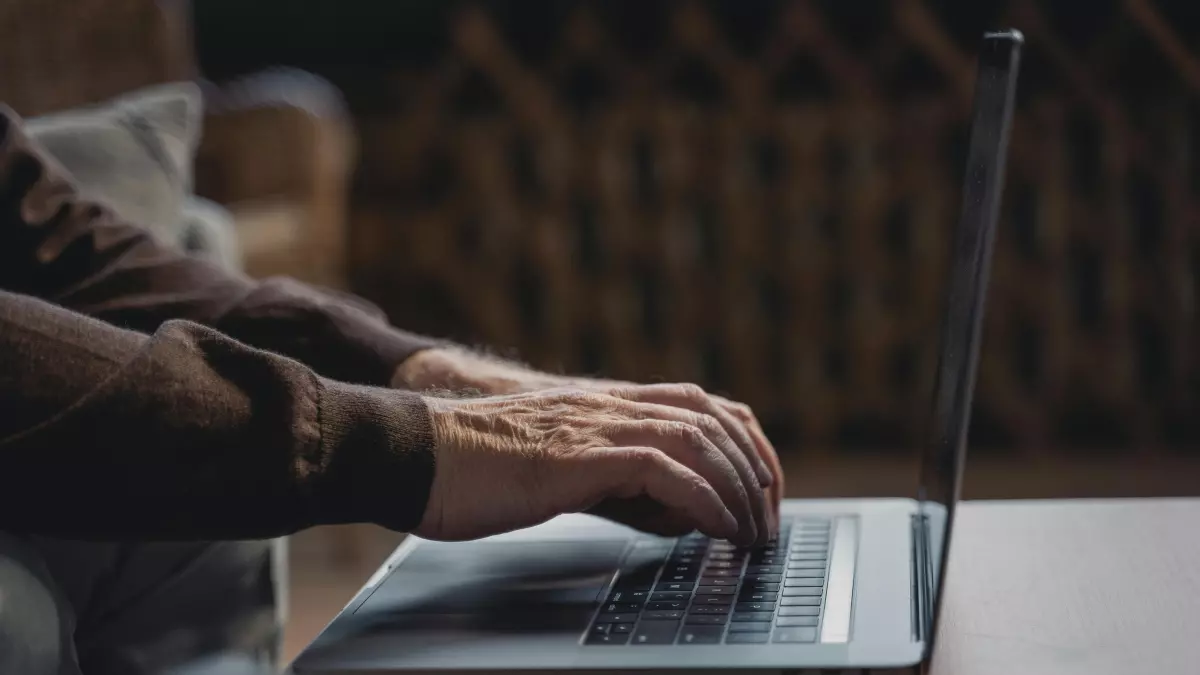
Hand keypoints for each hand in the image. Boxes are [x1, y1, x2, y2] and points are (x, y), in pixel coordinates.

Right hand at [396, 349, 783, 514]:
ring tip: (751, 531)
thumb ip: (617, 480)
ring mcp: (592, 426)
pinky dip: (701, 499)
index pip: (702, 404)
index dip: (744, 441)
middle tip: (769, 519)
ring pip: (697, 438)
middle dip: (755, 468)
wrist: (413, 453)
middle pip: (713, 417)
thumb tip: (675, 512)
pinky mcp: (575, 456)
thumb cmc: (474, 469)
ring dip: (737, 488)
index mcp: (605, 405)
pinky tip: (716, 527)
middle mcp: (607, 406)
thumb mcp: (560, 468)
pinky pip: (661, 469)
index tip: (763, 486)